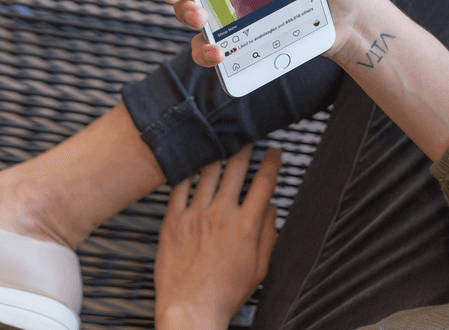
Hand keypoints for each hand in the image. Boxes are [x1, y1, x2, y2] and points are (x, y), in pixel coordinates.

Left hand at [154, 147, 280, 328]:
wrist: (191, 310)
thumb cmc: (226, 294)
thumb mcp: (259, 268)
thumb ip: (268, 235)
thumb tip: (271, 208)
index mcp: (246, 225)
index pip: (264, 183)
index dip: (272, 162)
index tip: (275, 151)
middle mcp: (221, 214)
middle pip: (236, 169)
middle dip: (244, 149)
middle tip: (245, 138)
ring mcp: (195, 215)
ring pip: (207, 173)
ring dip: (216, 155)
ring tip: (218, 144)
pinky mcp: (173, 221)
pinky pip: (179, 188)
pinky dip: (186, 173)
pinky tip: (190, 165)